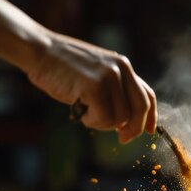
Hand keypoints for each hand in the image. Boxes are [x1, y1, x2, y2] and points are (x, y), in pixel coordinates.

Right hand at [27, 32, 156, 143]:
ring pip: (120, 118)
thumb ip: (114, 90)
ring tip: (86, 112)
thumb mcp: (96, 74)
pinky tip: (79, 110)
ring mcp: (109, 76)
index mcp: (123, 65)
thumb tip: (127, 121)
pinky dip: (92, 121)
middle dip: (133, 128)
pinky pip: (104, 117)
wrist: (39, 52)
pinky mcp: (95, 86)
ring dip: (103, 123)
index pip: (147, 95)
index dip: (151, 116)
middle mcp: (121, 68)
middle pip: (140, 109)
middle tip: (122, 139)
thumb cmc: (62, 68)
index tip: (150, 131)